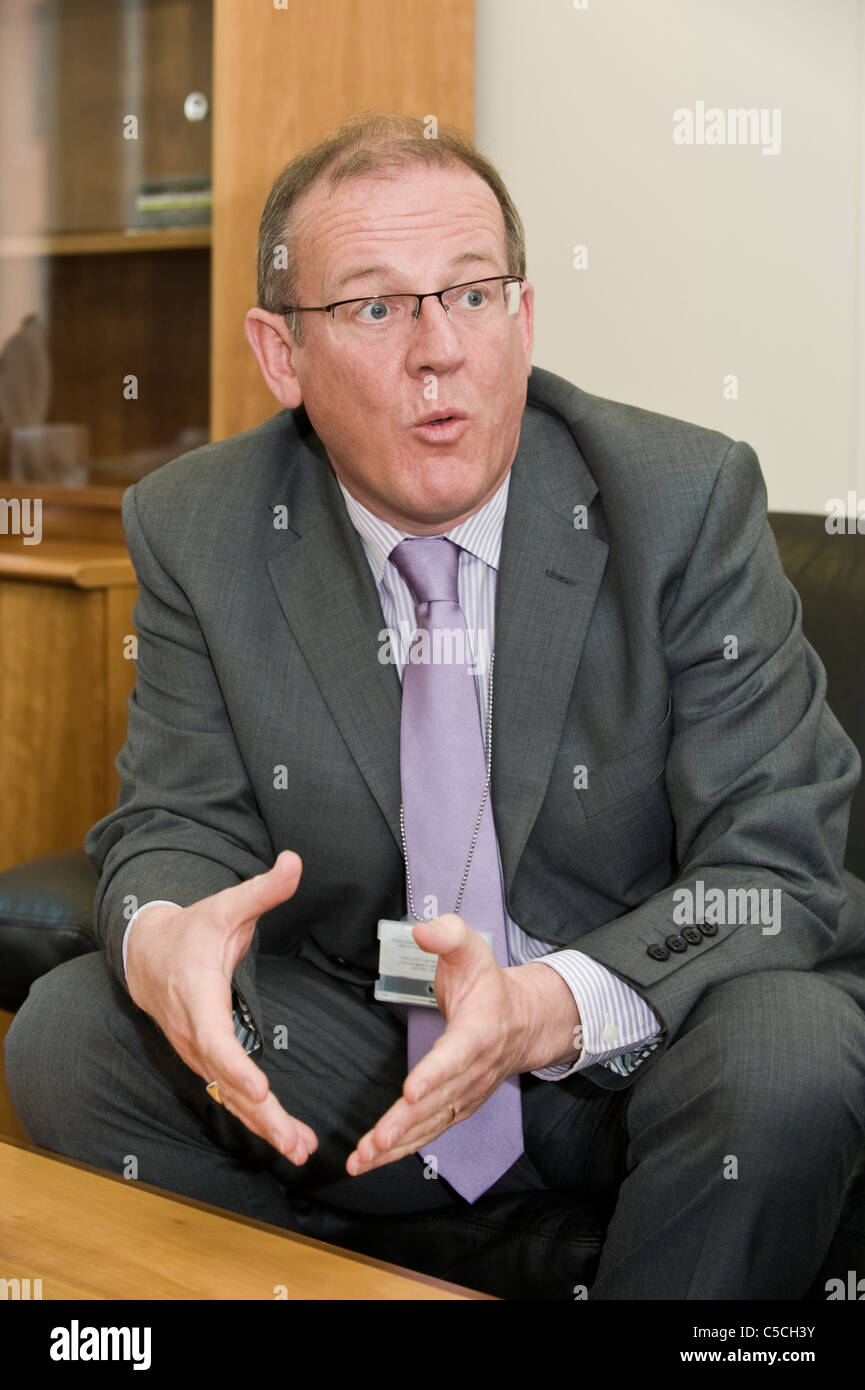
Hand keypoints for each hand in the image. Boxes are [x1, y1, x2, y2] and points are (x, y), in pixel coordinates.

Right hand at [125, 850, 317, 1164]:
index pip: (215, 1039)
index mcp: (198, 996)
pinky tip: (287, 1139)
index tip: (260, 1090)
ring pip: (229, 1096)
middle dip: (260, 1114)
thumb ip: (263, 889)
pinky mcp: (207, 1062)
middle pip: (226, 1082)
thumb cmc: (192, 930)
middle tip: (293, 1141)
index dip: (236, 1067)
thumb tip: (294, 861)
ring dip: (264, 1126)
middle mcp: (195, 1033)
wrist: (147, 956)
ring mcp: (198, 1053)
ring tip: (299, 1149)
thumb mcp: (226, 905)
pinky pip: (230, 1095)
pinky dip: (257, 1119)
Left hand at [346, 914, 579, 1176]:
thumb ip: (448, 935)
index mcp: (477, 1033)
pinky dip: (400, 1151)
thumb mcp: (472, 948)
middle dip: (404, 1124)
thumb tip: (422, 931)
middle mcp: (473, 1071)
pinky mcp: (457, 1108)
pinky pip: (428, 1134)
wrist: (522, 1021)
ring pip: (430, 1125)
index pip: (455, 1056)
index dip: (434, 1075)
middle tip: (375, 1141)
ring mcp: (466, 1095)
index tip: (411, 1090)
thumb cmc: (488, 984)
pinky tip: (371, 1161)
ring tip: (362, 1159)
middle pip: (437, 1102)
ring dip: (395, 1147)